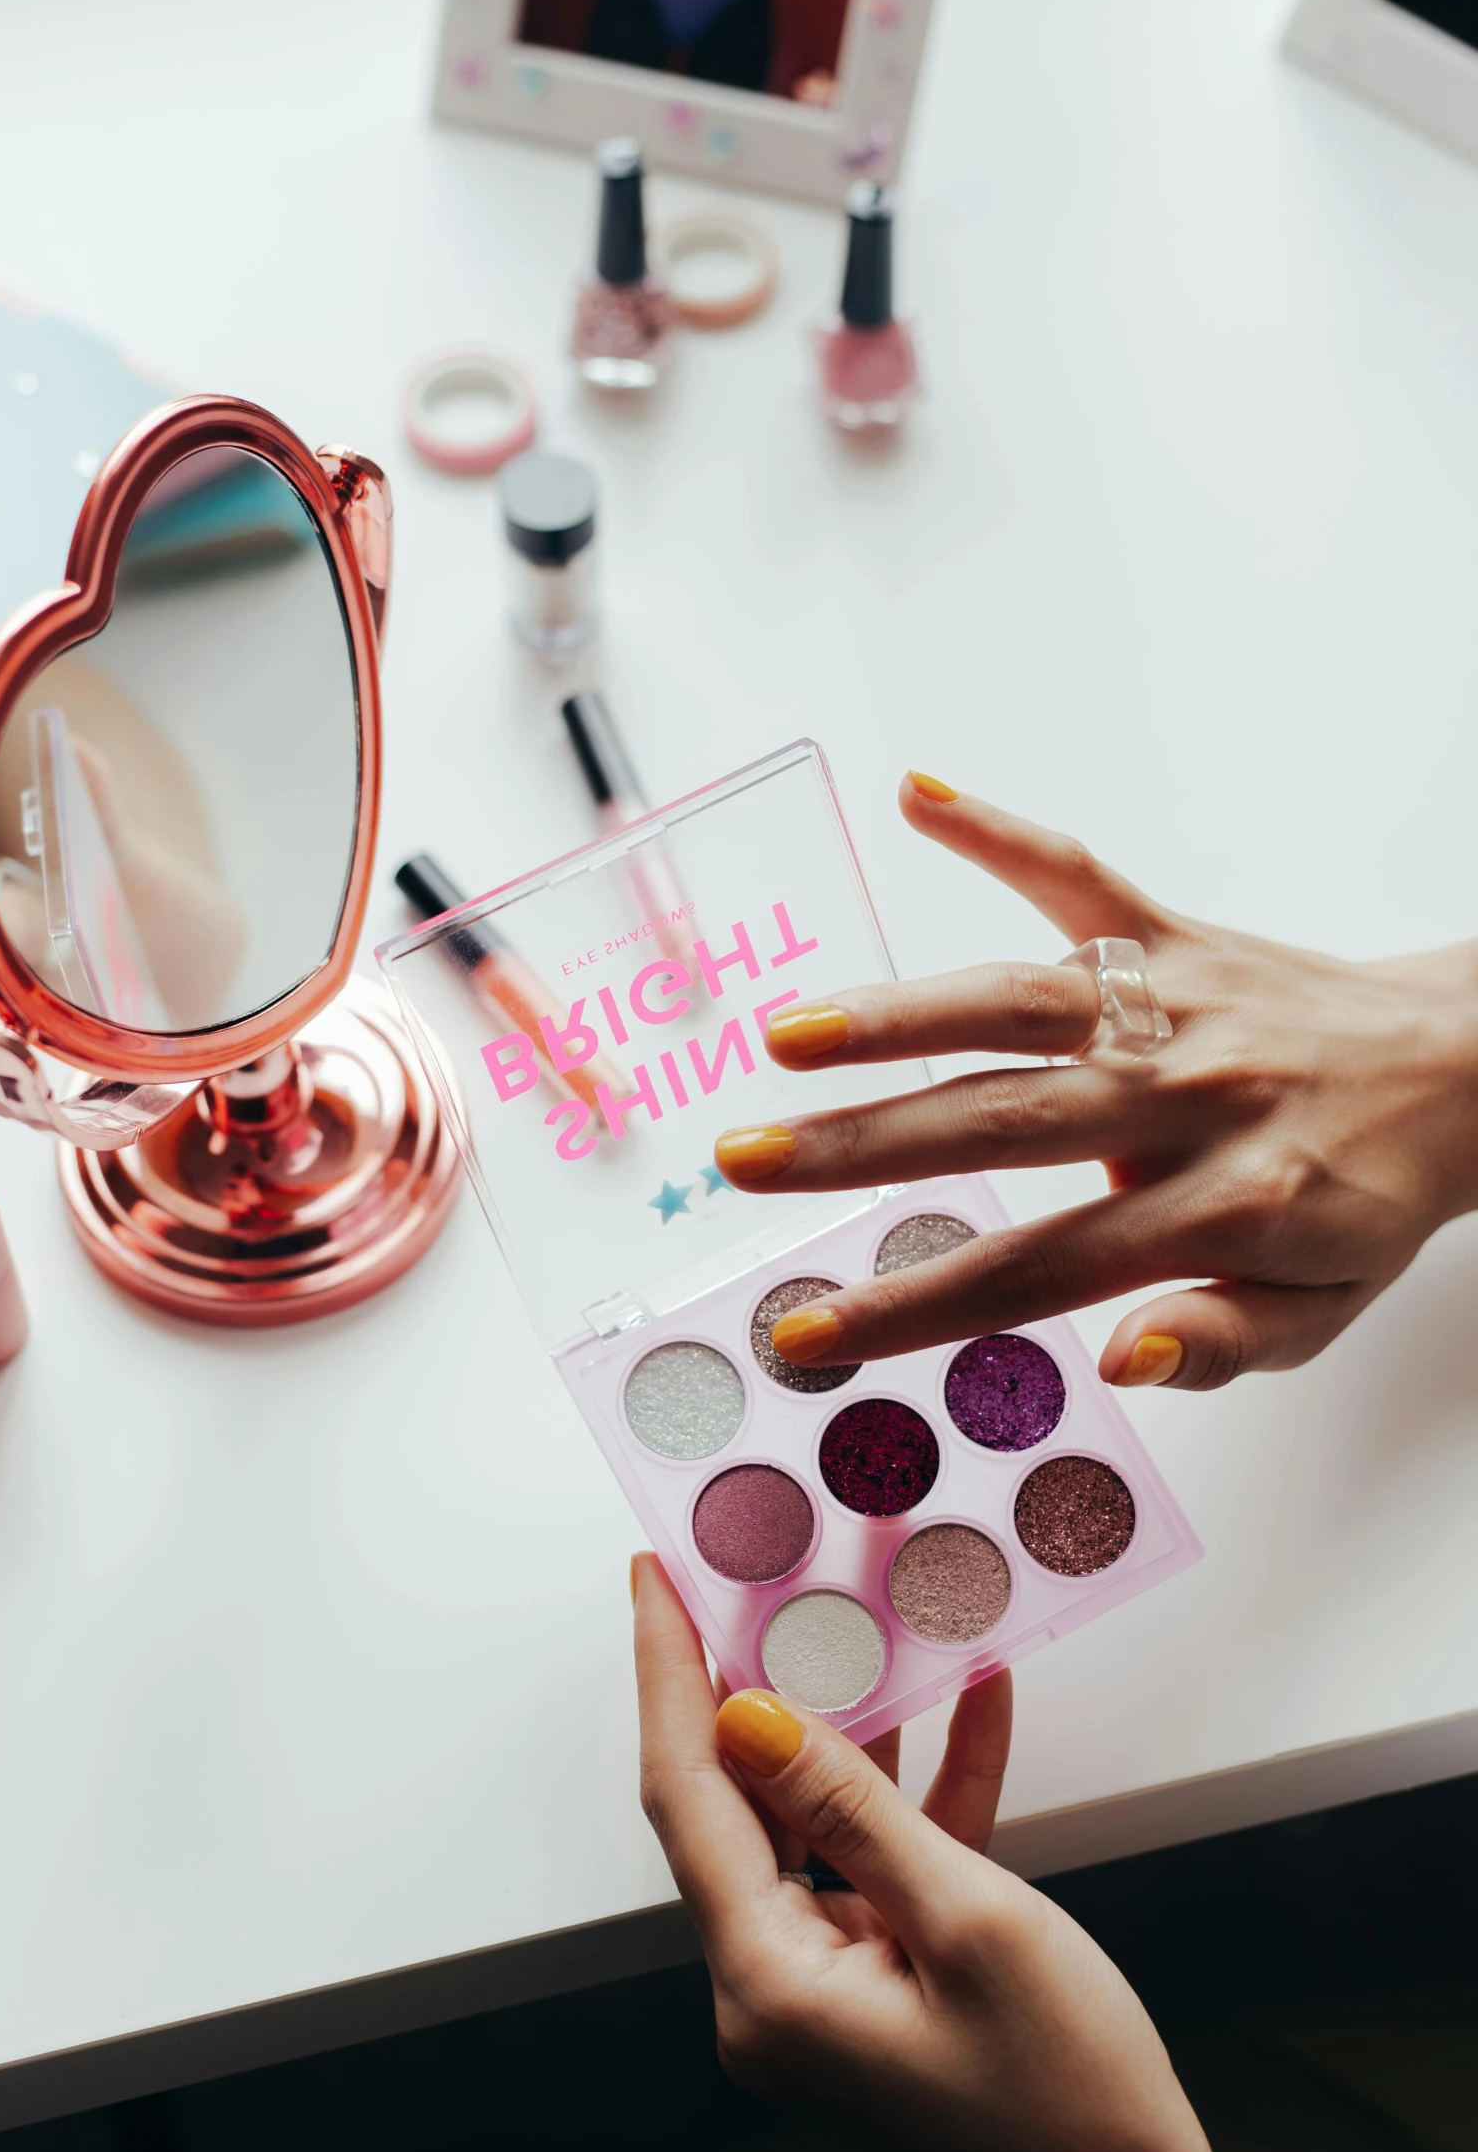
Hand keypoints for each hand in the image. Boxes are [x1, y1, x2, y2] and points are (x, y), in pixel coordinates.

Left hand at [633, 1554, 1294, 2151]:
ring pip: (812, 1818)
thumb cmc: (1070, 2096)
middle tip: (760, 1573)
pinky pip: (877, 1862)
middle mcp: (771, 1986)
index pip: (686, 1792)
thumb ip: (853, 1809)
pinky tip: (970, 1704)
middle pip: (739, 1797)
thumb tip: (749, 1719)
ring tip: (866, 1608)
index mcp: (769, 1984)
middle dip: (760, 1675)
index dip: (668, 1673)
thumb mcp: (969, 1922)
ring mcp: (822, 1985)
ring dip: (855, 1719)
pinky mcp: (875, 1982)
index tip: (655, 1577)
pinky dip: (922, 1792)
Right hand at [714, 772, 1477, 1389]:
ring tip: (787, 1035)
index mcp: (1219, 1207)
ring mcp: (1177, 1005)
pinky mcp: (1178, 936)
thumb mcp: (1319, 1312)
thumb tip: (1117, 1357)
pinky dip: (1002, 831)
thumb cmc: (1365, 1201)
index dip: (913, 1308)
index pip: (1035, 1271)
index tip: (808, 1330)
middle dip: (860, 1149)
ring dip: (895, 1015)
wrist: (1459, 1070)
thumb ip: (1225, 1344)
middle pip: (1000, 1125)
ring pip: (1018, 1006)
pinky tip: (920, 794)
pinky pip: (1084, 878)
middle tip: (744, 1162)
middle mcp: (1189, 1098)